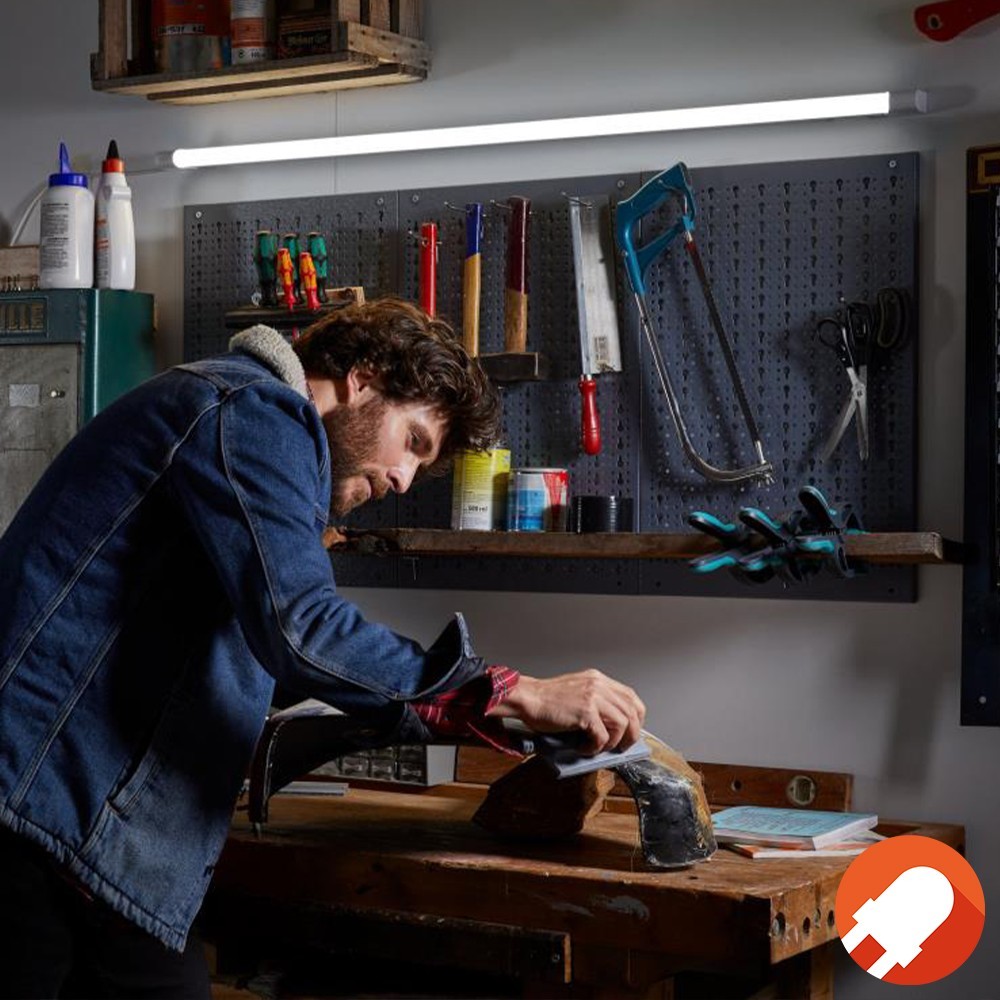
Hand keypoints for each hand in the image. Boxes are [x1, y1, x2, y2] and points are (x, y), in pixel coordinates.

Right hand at [486, 669, 645, 753]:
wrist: (527, 698)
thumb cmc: (545, 700)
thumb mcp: (577, 692)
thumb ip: (596, 702)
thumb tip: (611, 727)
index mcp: (598, 679)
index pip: (631, 697)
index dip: (636, 717)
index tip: (632, 730)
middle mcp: (598, 685)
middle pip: (632, 711)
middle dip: (631, 734)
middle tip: (621, 747)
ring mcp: (593, 697)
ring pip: (622, 724)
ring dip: (612, 742)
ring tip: (598, 747)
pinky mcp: (585, 712)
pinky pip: (603, 736)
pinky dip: (595, 747)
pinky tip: (583, 747)